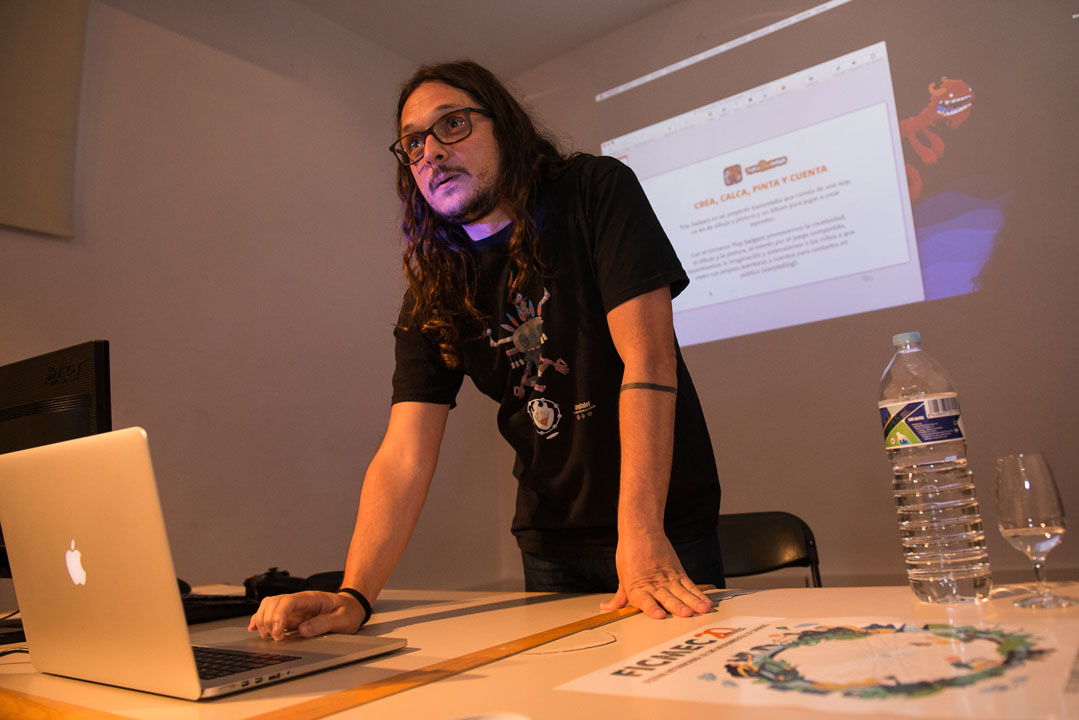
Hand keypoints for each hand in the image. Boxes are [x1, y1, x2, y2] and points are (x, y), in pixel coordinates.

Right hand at [248, 590, 365, 639]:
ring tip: (267, 636)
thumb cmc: (348, 611)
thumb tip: (304, 630)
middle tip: (276, 638)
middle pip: (273, 602)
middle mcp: (299, 601)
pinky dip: (259, 620)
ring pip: (268, 606)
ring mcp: (293, 608)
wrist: (351, 607)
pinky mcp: (290, 616)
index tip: (279, 633)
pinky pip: (270, 613)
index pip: (288, 601)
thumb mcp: (343, 619)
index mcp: (312, 598)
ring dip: (262, 620)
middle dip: (269, 620)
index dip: (279, 616)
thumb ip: (324, 623)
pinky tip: (254, 628)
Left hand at [599, 532, 712, 618]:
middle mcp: (654, 584)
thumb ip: (619, 598)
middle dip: (677, 606)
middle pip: (666, 597)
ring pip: (682, 592)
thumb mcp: (623, 577)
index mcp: (637, 588)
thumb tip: (607, 608)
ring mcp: (668, 578)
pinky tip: (705, 603)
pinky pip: (690, 586)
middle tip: (686, 614)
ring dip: (692, 601)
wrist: (641, 532)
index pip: (644, 600)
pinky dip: (698, 595)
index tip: (659, 615)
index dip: (651, 608)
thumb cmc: (630, 555)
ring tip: (701, 609)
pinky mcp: (678, 572)